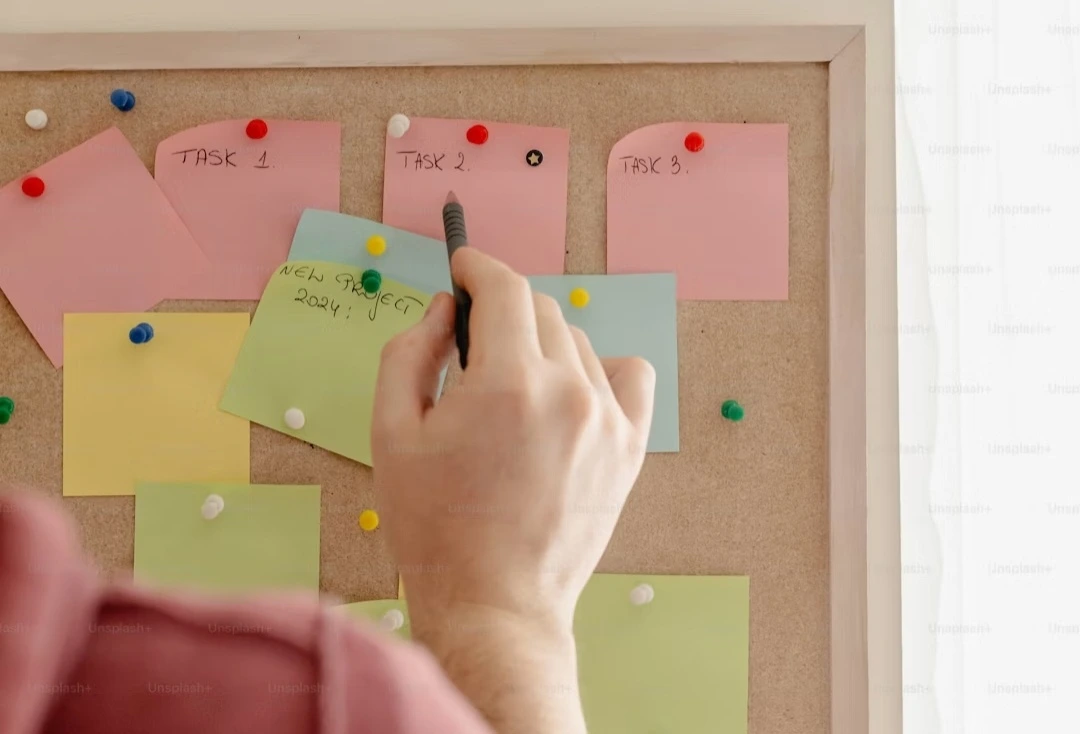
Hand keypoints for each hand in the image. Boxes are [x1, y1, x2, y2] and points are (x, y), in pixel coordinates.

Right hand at [372, 248, 654, 732]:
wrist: (495, 603)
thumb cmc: (433, 525)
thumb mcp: (391, 433)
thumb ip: (410, 352)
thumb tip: (444, 308)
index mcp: (507, 383)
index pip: (504, 287)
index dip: (477, 266)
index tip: (461, 268)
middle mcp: (568, 390)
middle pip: (539, 310)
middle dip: (500, 312)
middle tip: (471, 350)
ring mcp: (607, 419)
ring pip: (577, 342)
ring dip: (540, 346)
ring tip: (511, 392)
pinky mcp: (630, 447)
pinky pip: (629, 374)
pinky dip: (597, 370)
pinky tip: (567, 396)